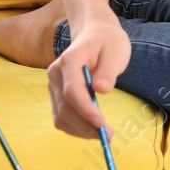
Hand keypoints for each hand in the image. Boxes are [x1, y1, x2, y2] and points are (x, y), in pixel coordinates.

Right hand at [47, 14, 130, 139]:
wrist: (94, 34)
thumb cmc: (108, 42)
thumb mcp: (116, 51)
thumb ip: (108, 70)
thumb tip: (101, 90)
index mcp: (70, 60)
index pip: (72, 91)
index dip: (85, 109)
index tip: (102, 123)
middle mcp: (55, 74)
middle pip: (65, 107)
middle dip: (86, 126)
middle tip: (109, 135)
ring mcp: (53, 85)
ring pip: (60, 116)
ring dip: (81, 130)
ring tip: (104, 134)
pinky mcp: (56, 94)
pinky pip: (61, 116)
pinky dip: (76, 127)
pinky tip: (92, 129)